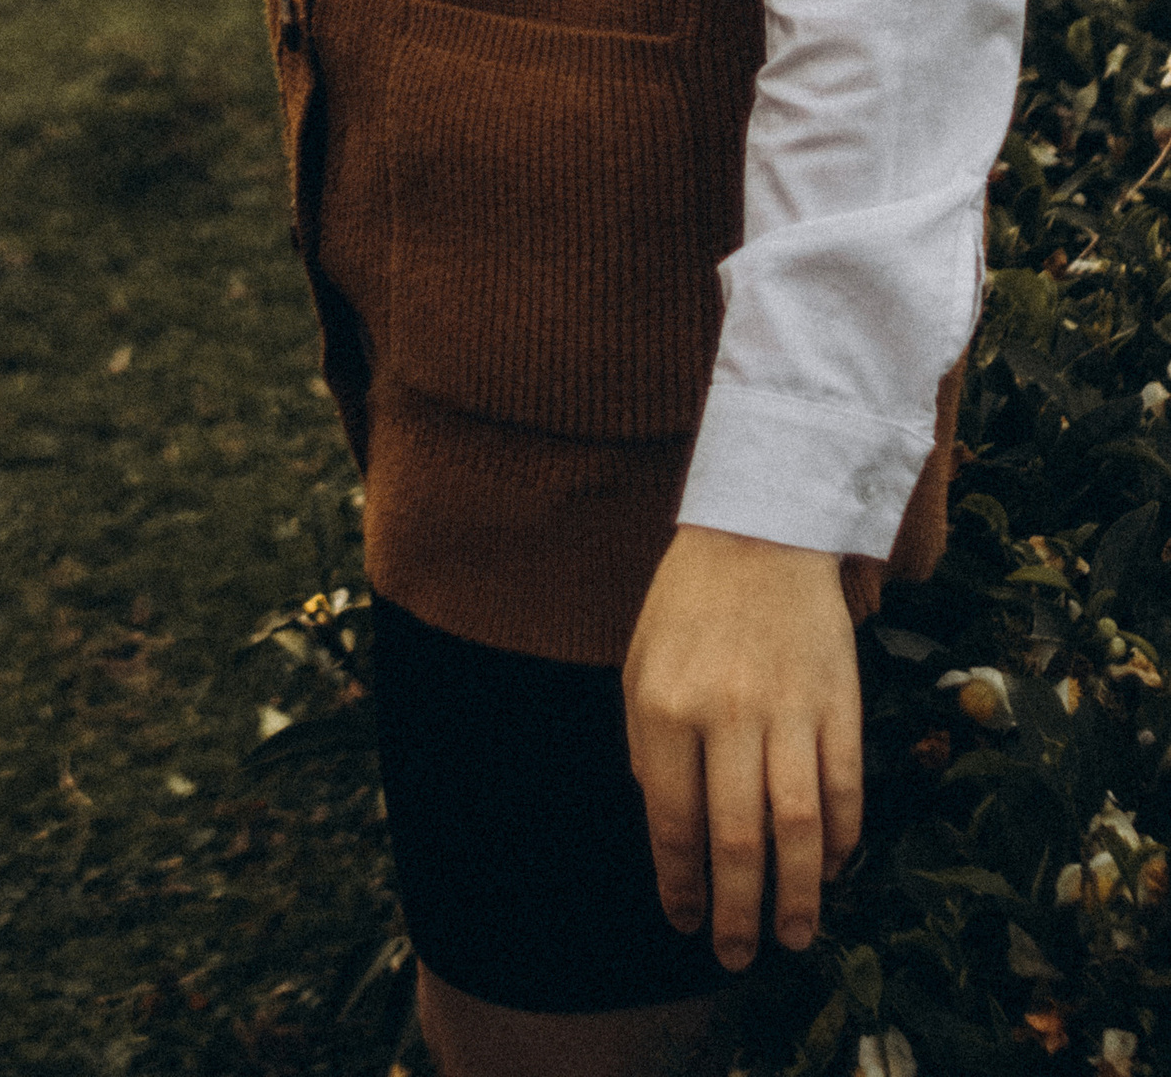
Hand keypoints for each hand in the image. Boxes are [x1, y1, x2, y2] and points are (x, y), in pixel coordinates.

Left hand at [623, 527, 862, 971]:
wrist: (760, 529)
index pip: (672, 822)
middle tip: (736, 955)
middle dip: (736, 911)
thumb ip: (646, 746)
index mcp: (664, 707)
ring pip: (797, 827)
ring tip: (794, 937)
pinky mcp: (838, 702)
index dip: (680, 884)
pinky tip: (833, 869)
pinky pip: (844, 789)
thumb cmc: (689, 605)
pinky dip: (841, 839)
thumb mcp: (641, 664)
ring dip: (798, 894)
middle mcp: (725, 714)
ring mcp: (788, 709)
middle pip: (736, 840)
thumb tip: (671, 832)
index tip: (685, 923)